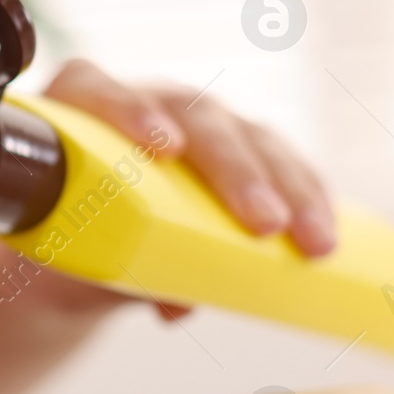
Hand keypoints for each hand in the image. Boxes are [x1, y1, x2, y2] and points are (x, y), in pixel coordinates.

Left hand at [45, 59, 335, 256]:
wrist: (79, 239)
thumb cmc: (66, 231)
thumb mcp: (73, 252)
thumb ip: (107, 268)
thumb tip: (173, 302)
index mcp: (81, 107)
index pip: (97, 91)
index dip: (128, 112)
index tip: (163, 150)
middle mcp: (144, 101)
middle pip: (195, 118)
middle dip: (235, 172)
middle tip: (262, 224)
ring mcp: (196, 118)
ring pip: (250, 138)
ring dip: (288, 189)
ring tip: (311, 242)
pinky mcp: (239, 142)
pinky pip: (283, 160)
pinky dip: (308, 195)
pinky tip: (326, 230)